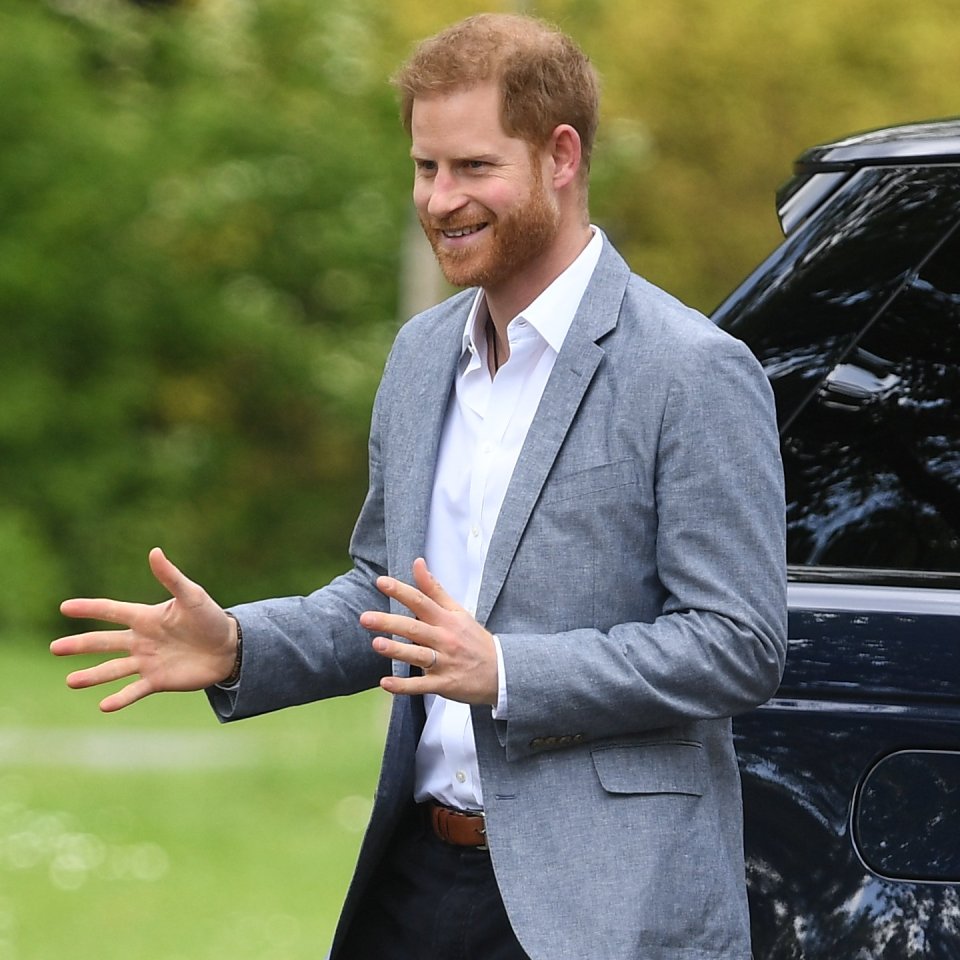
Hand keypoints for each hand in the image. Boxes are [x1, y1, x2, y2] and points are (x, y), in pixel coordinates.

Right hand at [51, 547, 237, 712]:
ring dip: (92, 676)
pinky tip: (104, 706)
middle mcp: (141, 640)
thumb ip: (171, 577)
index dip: (90, 608)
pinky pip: (134, 690)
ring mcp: (147, 661)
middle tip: (55, 648)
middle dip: (80, 645)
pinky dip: (120, 698)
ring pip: (113, 669)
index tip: (64, 607)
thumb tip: (154, 552)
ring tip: (70, 681)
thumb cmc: (211, 618)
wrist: (229, 648)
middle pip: (105, 642)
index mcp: (146, 618)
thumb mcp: (192, 596)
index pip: (112, 611)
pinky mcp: (158, 681)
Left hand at [361, 558, 498, 705]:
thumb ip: (434, 588)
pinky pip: (422, 685)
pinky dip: (404, 685)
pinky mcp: (445, 684)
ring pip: (418, 655)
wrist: (502, 672)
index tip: (381, 582)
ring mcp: (445, 662)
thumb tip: (417, 563)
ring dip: (397, 650)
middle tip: (365, 618)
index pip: (421, 601)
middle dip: (389, 622)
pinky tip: (385, 683)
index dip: (401, 591)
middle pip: (414, 628)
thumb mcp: (458, 611)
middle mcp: (444, 639)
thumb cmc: (474, 639)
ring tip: (376, 644)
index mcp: (446, 619)